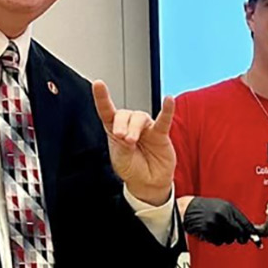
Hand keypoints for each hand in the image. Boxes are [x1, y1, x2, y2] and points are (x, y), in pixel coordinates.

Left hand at [94, 81, 175, 205]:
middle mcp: (130, 125)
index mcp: (114, 130)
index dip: (102, 97)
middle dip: (121, 125)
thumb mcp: (120, 159)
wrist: (147, 183)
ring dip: (135, 127)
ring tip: (132, 141)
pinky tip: (168, 100)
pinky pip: (164, 119)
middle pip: (124, 114)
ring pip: (140, 117)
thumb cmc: (132, 169)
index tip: (98, 84)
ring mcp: (146, 128)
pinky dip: (167, 110)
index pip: (107, 111)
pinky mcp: (161, 134)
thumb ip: (122, 147)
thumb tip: (129, 136)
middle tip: (123, 139)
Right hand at [182, 197, 257, 245]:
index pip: (246, 224)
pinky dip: (215, 240)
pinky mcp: (207, 231)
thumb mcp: (223, 207)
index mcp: (229, 208)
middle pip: (239, 233)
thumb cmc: (206, 207)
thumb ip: (235, 217)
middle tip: (238, 238)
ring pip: (228, 239)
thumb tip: (248, 230)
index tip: (259, 243)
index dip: (253, 235)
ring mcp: (214, 223)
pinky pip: (217, 241)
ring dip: (225, 238)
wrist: (188, 208)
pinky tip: (210, 232)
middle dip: (240, 238)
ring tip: (217, 229)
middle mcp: (223, 215)